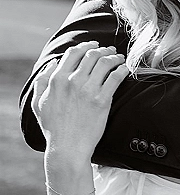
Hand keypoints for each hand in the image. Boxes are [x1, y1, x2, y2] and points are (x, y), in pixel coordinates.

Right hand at [32, 42, 129, 162]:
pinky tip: (125, 69)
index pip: (74, 53)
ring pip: (105, 62)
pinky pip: (116, 77)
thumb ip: (42, 81)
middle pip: (91, 55)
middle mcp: (72, 81)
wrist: (67, 148)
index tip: (94, 46)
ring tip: (119, 59)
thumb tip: (52, 64)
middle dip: (103, 50)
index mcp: (57, 80)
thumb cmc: (53, 128)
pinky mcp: (102, 100)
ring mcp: (87, 90)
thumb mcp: (38, 103)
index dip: (86, 46)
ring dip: (114, 57)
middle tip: (110, 51)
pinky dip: (122, 69)